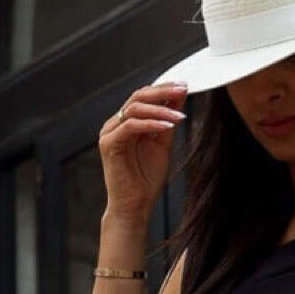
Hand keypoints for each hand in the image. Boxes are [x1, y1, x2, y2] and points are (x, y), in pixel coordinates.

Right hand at [98, 83, 187, 221]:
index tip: (185, 86)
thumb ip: (168, 121)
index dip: (164, 89)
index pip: (144, 96)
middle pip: (138, 96)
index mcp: (127, 122)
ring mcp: (109, 133)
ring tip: (180, 116)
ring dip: (160, 109)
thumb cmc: (146, 180)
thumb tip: (180, 96)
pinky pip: (131, 126)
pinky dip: (151, 124)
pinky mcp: (109, 144)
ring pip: (134, 108)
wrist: (134, 207)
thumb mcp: (163, 144)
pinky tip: (168, 126)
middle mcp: (115, 124)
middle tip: (183, 89)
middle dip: (163, 91)